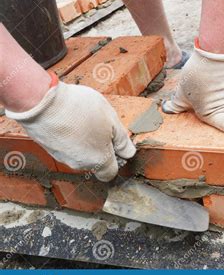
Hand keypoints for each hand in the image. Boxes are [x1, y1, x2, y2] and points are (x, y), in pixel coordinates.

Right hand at [6, 81, 135, 180]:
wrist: (42, 102)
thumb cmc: (81, 110)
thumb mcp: (112, 120)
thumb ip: (122, 140)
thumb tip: (129, 153)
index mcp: (99, 160)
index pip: (110, 173)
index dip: (117, 159)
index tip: (117, 144)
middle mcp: (79, 164)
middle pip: (95, 160)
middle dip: (101, 145)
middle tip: (101, 124)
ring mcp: (62, 157)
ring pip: (80, 151)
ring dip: (84, 138)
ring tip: (83, 117)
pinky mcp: (48, 147)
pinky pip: (65, 143)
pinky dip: (69, 134)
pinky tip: (69, 117)